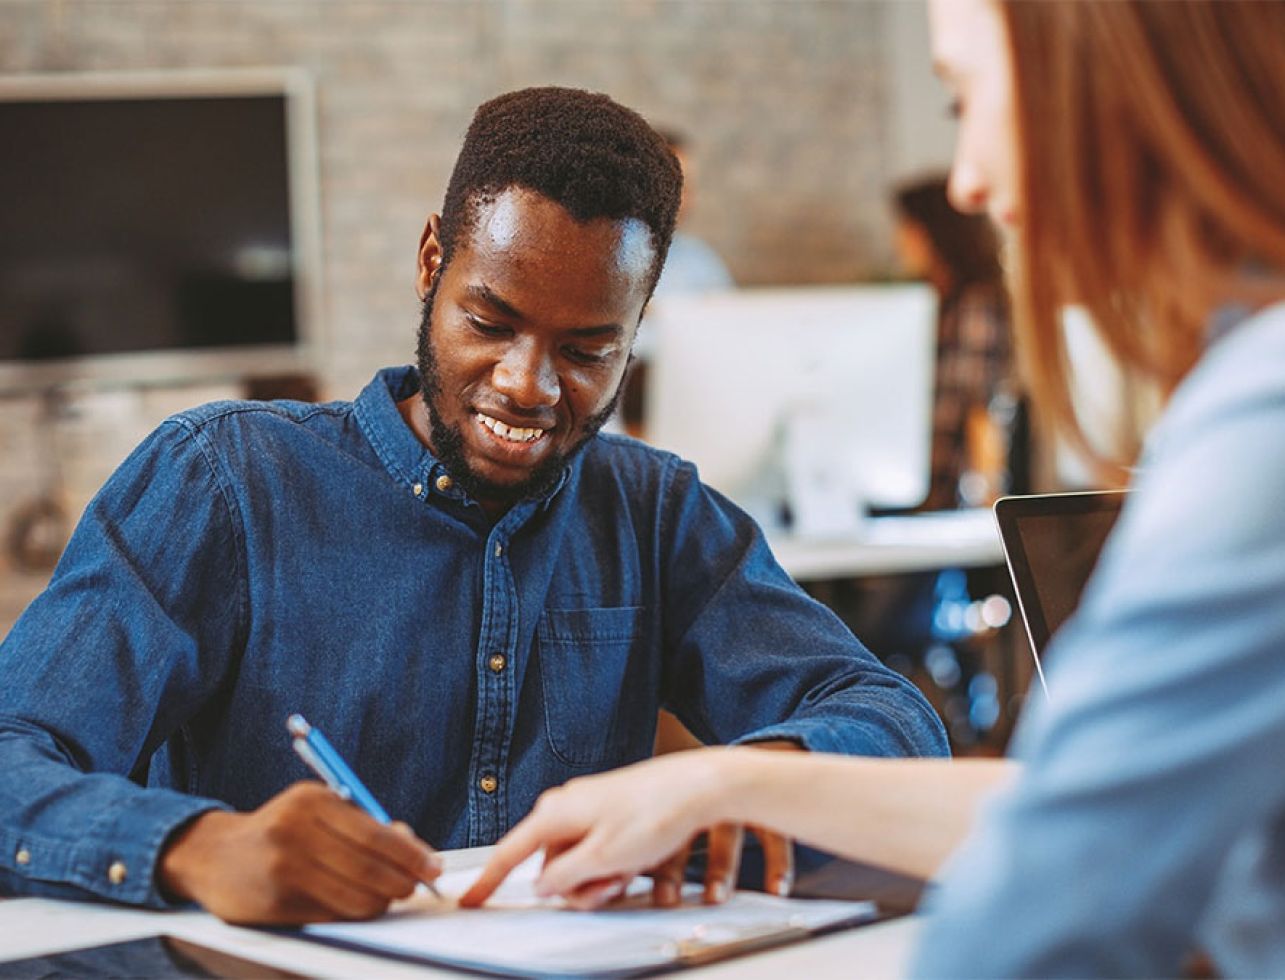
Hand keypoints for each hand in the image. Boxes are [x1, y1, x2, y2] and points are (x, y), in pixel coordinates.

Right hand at [159, 781, 441, 923]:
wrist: (215, 854)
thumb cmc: (282, 829)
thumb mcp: (320, 810)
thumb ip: (366, 824)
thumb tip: (415, 847)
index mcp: (313, 800)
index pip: (377, 835)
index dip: (412, 856)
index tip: (434, 868)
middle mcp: (296, 831)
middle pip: (369, 868)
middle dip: (403, 882)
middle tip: (416, 887)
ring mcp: (283, 868)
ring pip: (354, 897)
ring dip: (381, 902)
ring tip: (387, 896)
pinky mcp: (274, 902)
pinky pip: (331, 914)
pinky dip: (352, 912)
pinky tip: (356, 904)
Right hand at [459, 748, 794, 908]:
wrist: (698, 783)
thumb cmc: (654, 812)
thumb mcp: (604, 858)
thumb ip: (565, 876)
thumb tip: (542, 885)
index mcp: (556, 813)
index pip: (511, 853)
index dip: (489, 880)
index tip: (470, 899)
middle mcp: (567, 806)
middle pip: (551, 865)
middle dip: (576, 887)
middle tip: (610, 887)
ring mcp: (589, 807)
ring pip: (577, 861)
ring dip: (599, 878)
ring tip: (630, 873)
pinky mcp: (611, 812)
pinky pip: (599, 850)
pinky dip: (614, 864)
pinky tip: (637, 862)